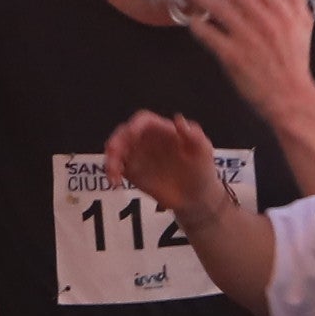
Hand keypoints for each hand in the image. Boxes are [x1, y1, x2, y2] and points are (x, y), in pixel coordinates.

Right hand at [106, 110, 233, 219]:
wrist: (197, 197)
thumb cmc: (202, 169)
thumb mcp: (204, 151)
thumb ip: (193, 135)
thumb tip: (177, 118)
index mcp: (162, 130)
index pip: (143, 120)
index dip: (135, 124)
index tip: (131, 134)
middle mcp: (146, 140)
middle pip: (124, 133)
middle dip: (116, 140)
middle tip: (113, 153)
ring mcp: (138, 156)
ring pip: (117, 150)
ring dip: (110, 158)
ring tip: (113, 173)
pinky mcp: (133, 173)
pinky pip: (117, 168)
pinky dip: (112, 173)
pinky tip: (115, 183)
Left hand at [180, 0, 314, 109]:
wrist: (290, 94)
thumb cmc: (296, 58)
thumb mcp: (303, 21)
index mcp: (281, 10)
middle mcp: (264, 20)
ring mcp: (247, 37)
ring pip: (219, 8)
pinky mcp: (233, 55)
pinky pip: (210, 35)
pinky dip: (198, 26)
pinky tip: (193, 21)